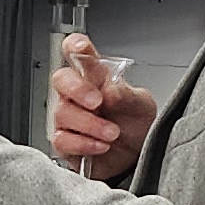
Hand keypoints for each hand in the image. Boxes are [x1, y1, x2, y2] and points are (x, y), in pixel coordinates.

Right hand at [50, 33, 157, 182]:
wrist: (136, 157)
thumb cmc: (136, 126)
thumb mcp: (142, 105)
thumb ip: (127, 95)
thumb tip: (111, 89)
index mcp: (96, 78)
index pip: (78, 54)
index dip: (75, 46)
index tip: (81, 48)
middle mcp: (78, 95)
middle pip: (61, 79)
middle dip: (78, 89)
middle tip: (98, 102)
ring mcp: (68, 118)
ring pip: (63, 113)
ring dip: (91, 124)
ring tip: (113, 133)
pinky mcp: (65, 142)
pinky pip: (63, 140)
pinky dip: (84, 143)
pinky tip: (101, 145)